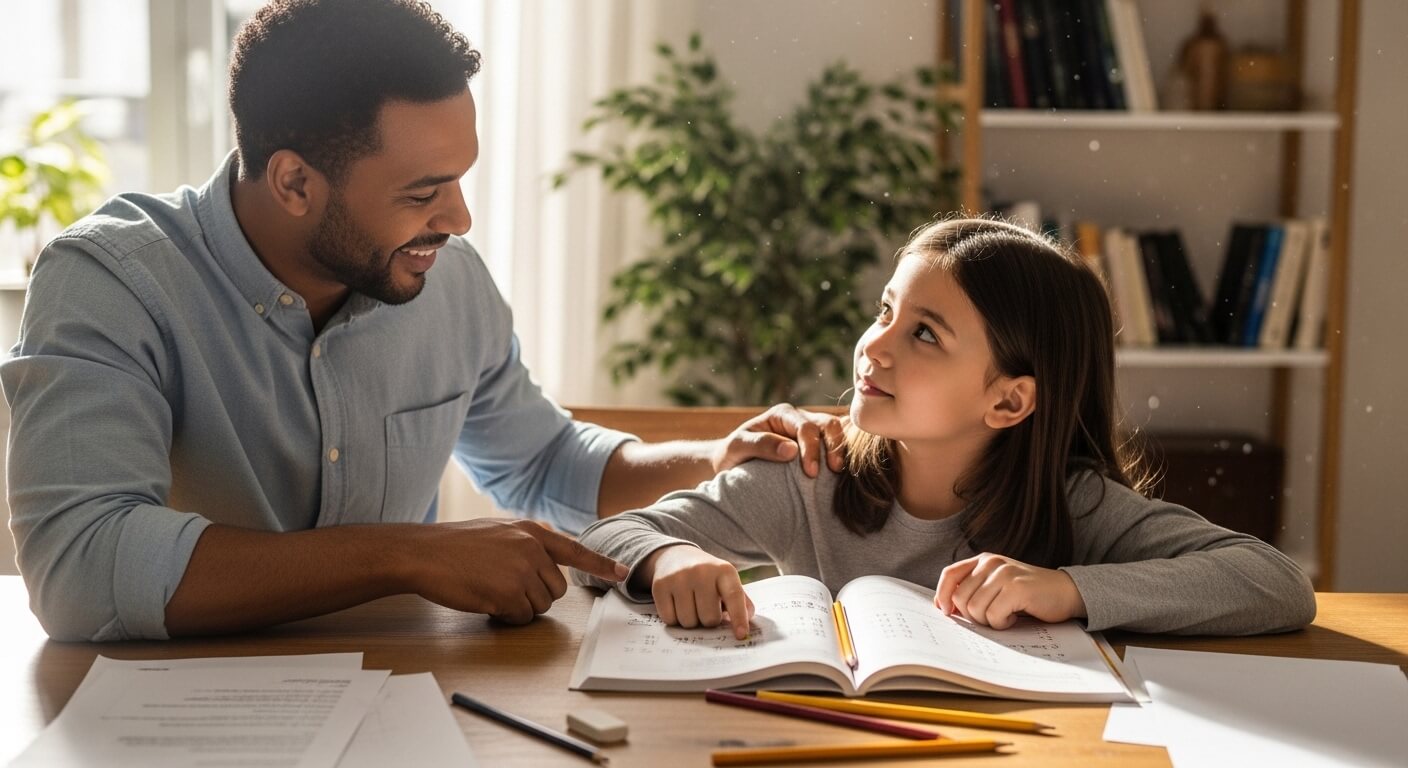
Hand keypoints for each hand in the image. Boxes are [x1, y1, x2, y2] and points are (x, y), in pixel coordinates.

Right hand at [407, 519, 626, 624]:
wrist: (423, 553)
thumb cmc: (454, 545)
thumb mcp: (499, 531)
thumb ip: (526, 543)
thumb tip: (546, 564)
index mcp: (532, 531)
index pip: (575, 549)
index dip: (601, 564)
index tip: (622, 573)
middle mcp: (533, 548)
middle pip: (557, 589)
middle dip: (536, 596)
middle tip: (505, 589)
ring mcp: (522, 571)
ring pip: (540, 606)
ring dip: (519, 607)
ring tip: (491, 591)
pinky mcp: (509, 593)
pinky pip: (520, 617)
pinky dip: (505, 617)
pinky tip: (485, 601)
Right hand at [641, 545, 754, 639]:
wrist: (675, 555)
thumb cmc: (707, 576)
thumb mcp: (726, 580)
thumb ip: (740, 601)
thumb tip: (747, 621)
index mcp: (724, 570)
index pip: (734, 597)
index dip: (739, 618)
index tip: (740, 634)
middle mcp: (701, 571)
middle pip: (709, 618)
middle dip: (709, 620)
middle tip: (705, 608)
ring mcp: (679, 577)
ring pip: (688, 622)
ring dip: (691, 621)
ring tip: (691, 605)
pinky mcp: (660, 585)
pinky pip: (670, 619)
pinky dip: (674, 618)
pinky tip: (676, 604)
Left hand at [712, 403, 846, 477]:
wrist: (731, 463)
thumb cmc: (732, 453)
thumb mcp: (738, 446)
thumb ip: (761, 445)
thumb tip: (791, 450)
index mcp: (782, 414)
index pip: (805, 427)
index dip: (811, 448)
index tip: (810, 473)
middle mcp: (799, 419)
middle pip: (827, 424)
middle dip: (834, 445)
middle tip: (834, 470)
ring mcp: (809, 433)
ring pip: (835, 433)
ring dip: (840, 451)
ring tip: (839, 473)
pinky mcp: (815, 448)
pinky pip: (833, 447)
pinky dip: (839, 457)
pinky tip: (839, 475)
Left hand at [934, 553, 1086, 629]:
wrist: (1067, 592)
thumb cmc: (1029, 594)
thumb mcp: (998, 586)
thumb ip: (974, 589)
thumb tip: (944, 607)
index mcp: (983, 560)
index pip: (950, 574)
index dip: (942, 595)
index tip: (946, 612)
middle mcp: (991, 563)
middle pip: (960, 597)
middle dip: (972, 616)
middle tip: (992, 616)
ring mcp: (1004, 574)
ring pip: (975, 609)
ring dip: (989, 621)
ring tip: (1006, 615)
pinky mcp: (1016, 588)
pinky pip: (994, 616)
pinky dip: (1003, 624)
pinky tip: (1015, 617)